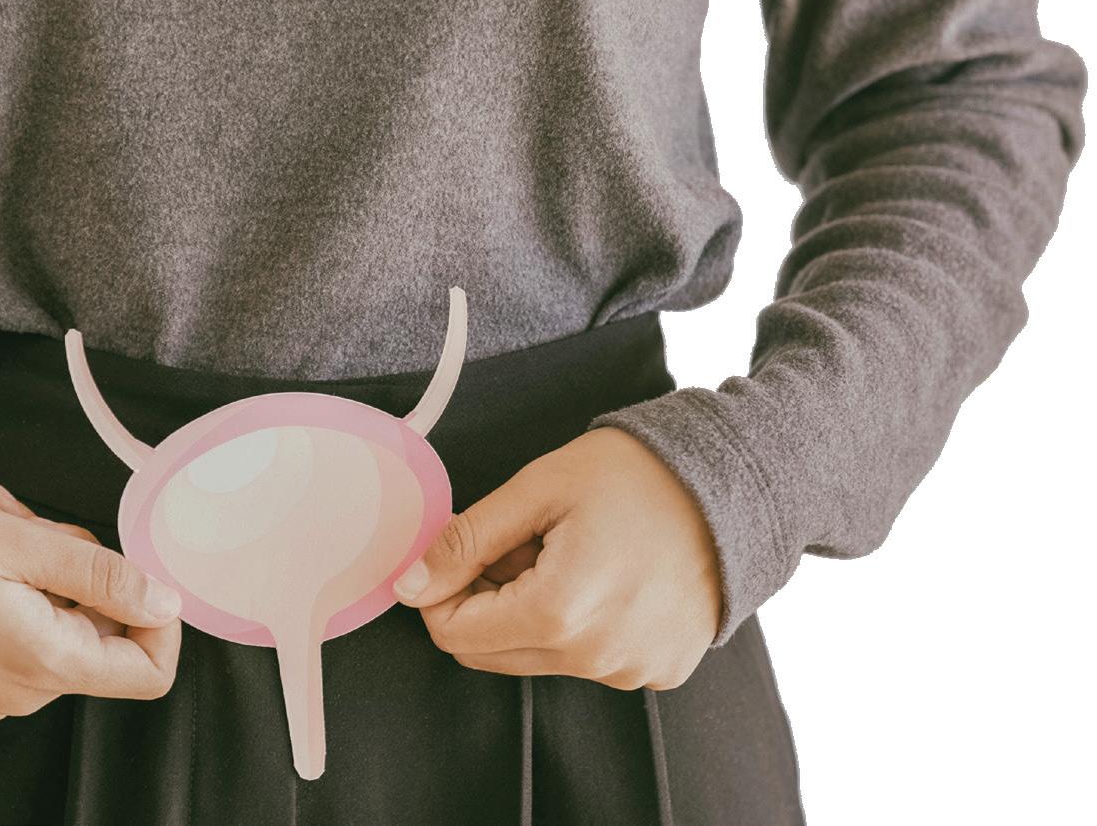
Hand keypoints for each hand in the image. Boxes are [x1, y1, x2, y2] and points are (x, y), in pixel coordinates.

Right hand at [0, 482, 182, 720]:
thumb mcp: (24, 544)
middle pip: (101, 633)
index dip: (158, 619)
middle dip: (79, 570)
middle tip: (32, 521)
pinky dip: (17, 590)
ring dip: (44, 569)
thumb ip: (103, 575)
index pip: (149, 672)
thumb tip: (166, 602)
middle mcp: (26, 692)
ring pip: (62, 624)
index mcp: (46, 662)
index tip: (132, 569)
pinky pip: (25, 635)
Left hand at [393, 426, 722, 690]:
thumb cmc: (638, 475)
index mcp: (560, 613)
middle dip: (488, 600)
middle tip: (522, 543)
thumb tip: (409, 585)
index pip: (453, 635)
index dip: (441, 591)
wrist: (736, 483)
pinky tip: (605, 574)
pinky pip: (589, 660)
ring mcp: (633, 671)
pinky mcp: (660, 671)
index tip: (462, 551)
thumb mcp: (537, 490)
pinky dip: (579, 624)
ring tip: (570, 553)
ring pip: (537, 657)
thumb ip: (466, 541)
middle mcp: (597, 658)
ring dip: (533, 611)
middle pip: (490, 653)